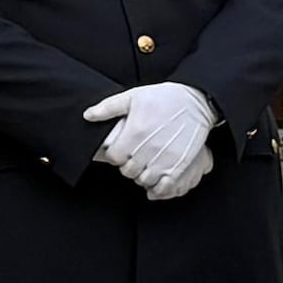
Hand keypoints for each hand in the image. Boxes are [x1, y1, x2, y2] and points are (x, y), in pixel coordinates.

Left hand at [82, 82, 217, 201]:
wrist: (195, 101)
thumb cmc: (163, 98)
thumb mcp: (133, 96)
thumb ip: (108, 108)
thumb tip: (87, 115)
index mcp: (134, 132)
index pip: (114, 157)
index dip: (115, 155)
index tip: (121, 150)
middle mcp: (148, 147)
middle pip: (128, 171)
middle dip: (128, 165)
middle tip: (135, 157)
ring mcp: (165, 158)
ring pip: (145, 179)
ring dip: (143, 174)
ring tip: (147, 164)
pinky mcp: (180, 164)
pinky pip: (164, 185)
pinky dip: (159, 184)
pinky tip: (159, 173)